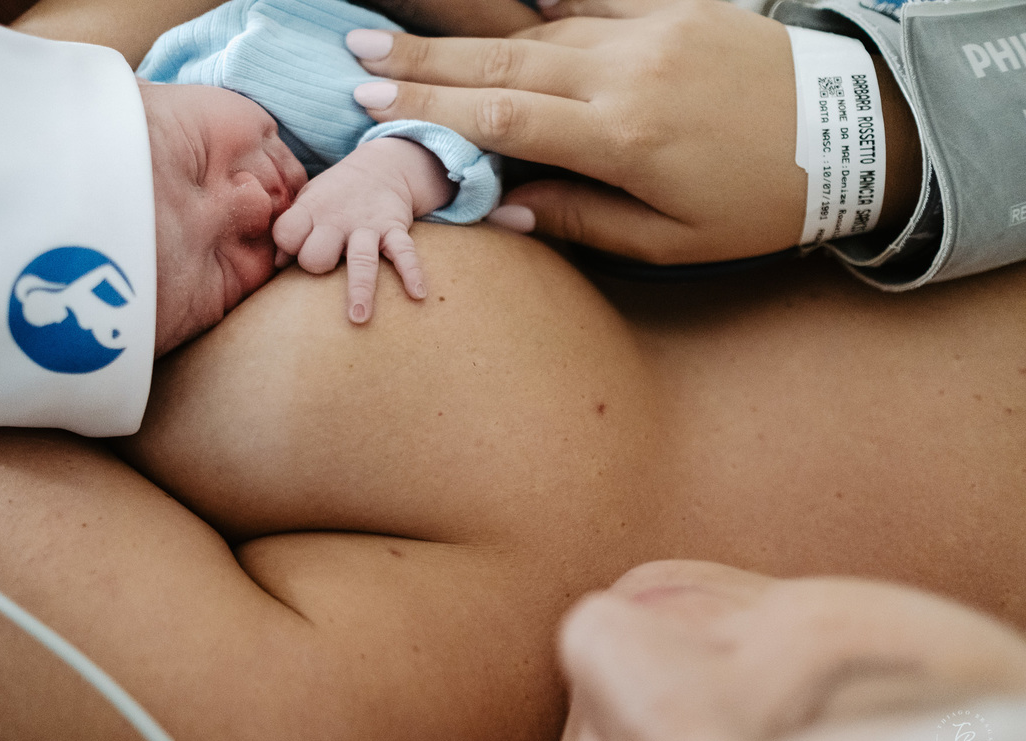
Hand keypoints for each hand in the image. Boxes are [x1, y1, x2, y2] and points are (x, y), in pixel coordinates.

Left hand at [273, 138, 449, 323]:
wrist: (379, 167)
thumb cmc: (334, 196)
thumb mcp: (307, 203)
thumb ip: (291, 230)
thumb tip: (277, 265)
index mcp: (311, 212)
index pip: (287, 233)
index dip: (288, 244)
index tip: (294, 248)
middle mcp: (337, 221)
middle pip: (318, 254)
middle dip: (317, 265)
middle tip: (325, 269)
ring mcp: (368, 226)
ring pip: (361, 260)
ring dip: (361, 289)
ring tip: (359, 318)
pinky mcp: (394, 229)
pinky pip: (405, 252)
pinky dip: (412, 272)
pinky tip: (418, 294)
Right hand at [349, 0, 807, 263]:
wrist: (857, 136)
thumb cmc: (764, 203)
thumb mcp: (676, 241)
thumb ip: (585, 221)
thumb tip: (507, 208)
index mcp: (625, 137)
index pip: (503, 116)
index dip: (431, 110)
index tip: (372, 103)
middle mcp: (627, 71)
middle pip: (504, 61)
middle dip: (424, 60)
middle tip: (359, 54)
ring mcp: (652, 29)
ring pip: (539, 25)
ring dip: (468, 28)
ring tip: (410, 30)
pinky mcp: (676, 7)